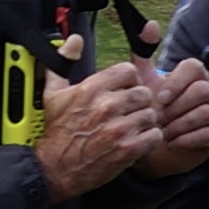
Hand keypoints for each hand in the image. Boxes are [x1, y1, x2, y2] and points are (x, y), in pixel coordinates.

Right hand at [30, 62, 174, 197]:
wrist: (56, 168)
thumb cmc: (58, 131)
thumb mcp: (53, 93)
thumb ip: (63, 62)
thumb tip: (74, 40)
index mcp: (91, 89)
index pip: (128, 71)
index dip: (129, 81)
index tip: (123, 91)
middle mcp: (106, 106)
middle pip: (144, 93)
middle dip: (139, 103)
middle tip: (129, 113)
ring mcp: (118, 128)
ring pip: (151, 114)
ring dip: (144, 122)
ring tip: (131, 129)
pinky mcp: (127, 149)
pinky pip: (155, 135)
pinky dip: (149, 140)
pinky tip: (136, 142)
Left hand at [134, 59, 208, 176]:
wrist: (158, 144)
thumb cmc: (154, 110)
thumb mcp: (144, 82)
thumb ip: (143, 55)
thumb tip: (150, 25)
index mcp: (194, 77)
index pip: (195, 68)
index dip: (177, 82)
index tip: (159, 98)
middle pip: (204, 90)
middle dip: (178, 107)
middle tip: (159, 119)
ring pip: (208, 112)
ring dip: (181, 124)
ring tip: (163, 133)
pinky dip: (189, 139)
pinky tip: (172, 142)